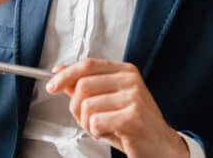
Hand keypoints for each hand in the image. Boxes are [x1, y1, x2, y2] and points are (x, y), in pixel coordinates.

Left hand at [46, 59, 188, 157]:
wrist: (161, 148)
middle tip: (86, 120)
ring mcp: (134, 97)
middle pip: (82, 86)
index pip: (87, 65)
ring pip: (87, 106)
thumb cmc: (133, 125)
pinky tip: (107, 133)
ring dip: (86, 123)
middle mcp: (131, 80)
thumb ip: (84, 85)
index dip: (65, 75)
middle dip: (76, 108)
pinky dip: (95, 131)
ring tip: (100, 128)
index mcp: (125, 71)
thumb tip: (59, 71)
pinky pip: (95, 121)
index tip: (51, 86)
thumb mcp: (107, 101)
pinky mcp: (132, 116)